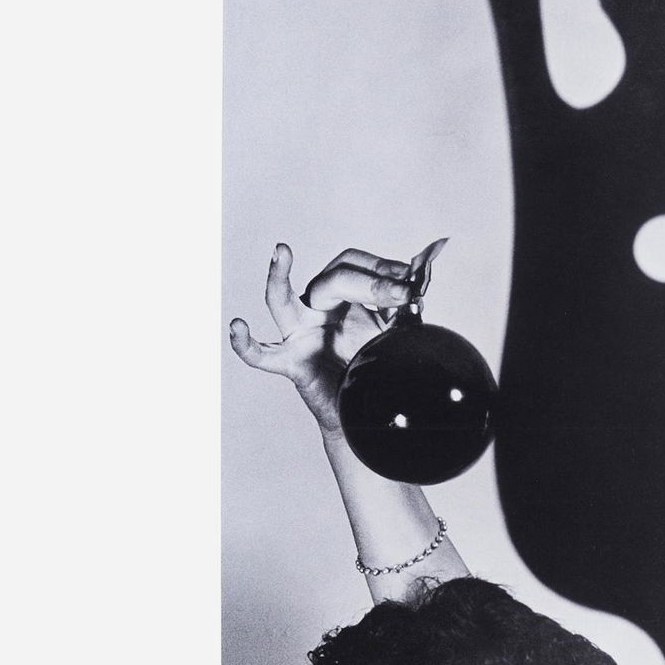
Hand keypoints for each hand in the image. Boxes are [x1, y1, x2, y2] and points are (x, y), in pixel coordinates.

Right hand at [229, 243, 419, 434]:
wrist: (372, 412)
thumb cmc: (378, 366)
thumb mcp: (400, 330)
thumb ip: (408, 302)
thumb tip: (426, 263)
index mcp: (342, 297)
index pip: (352, 265)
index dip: (380, 268)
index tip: (412, 281)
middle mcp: (317, 310)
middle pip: (331, 278)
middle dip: (368, 281)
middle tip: (401, 290)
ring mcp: (300, 334)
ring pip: (281, 301)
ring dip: (277, 276)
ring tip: (281, 252)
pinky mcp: (292, 362)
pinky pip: (261, 354)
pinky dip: (246, 343)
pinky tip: (238, 326)